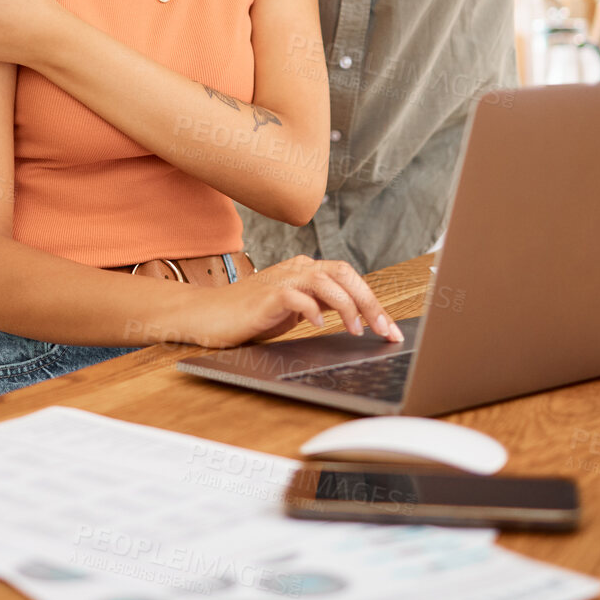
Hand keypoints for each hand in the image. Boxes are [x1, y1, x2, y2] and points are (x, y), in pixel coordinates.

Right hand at [170, 256, 406, 348]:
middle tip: (384, 330)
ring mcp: (281, 279)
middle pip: (344, 274)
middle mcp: (297, 269)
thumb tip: (359, 316)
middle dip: (370, 302)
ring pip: (326, 281)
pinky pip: (296, 296)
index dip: (374, 302)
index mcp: (306, 270)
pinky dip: (312, 310)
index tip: (390, 329)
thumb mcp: (296, 310)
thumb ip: (321, 305)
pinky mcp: (266, 295)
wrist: (209, 316)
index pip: (349, 278)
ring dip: (347, 307)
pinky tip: (319, 326)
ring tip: (356, 330)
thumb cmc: (251, 315)